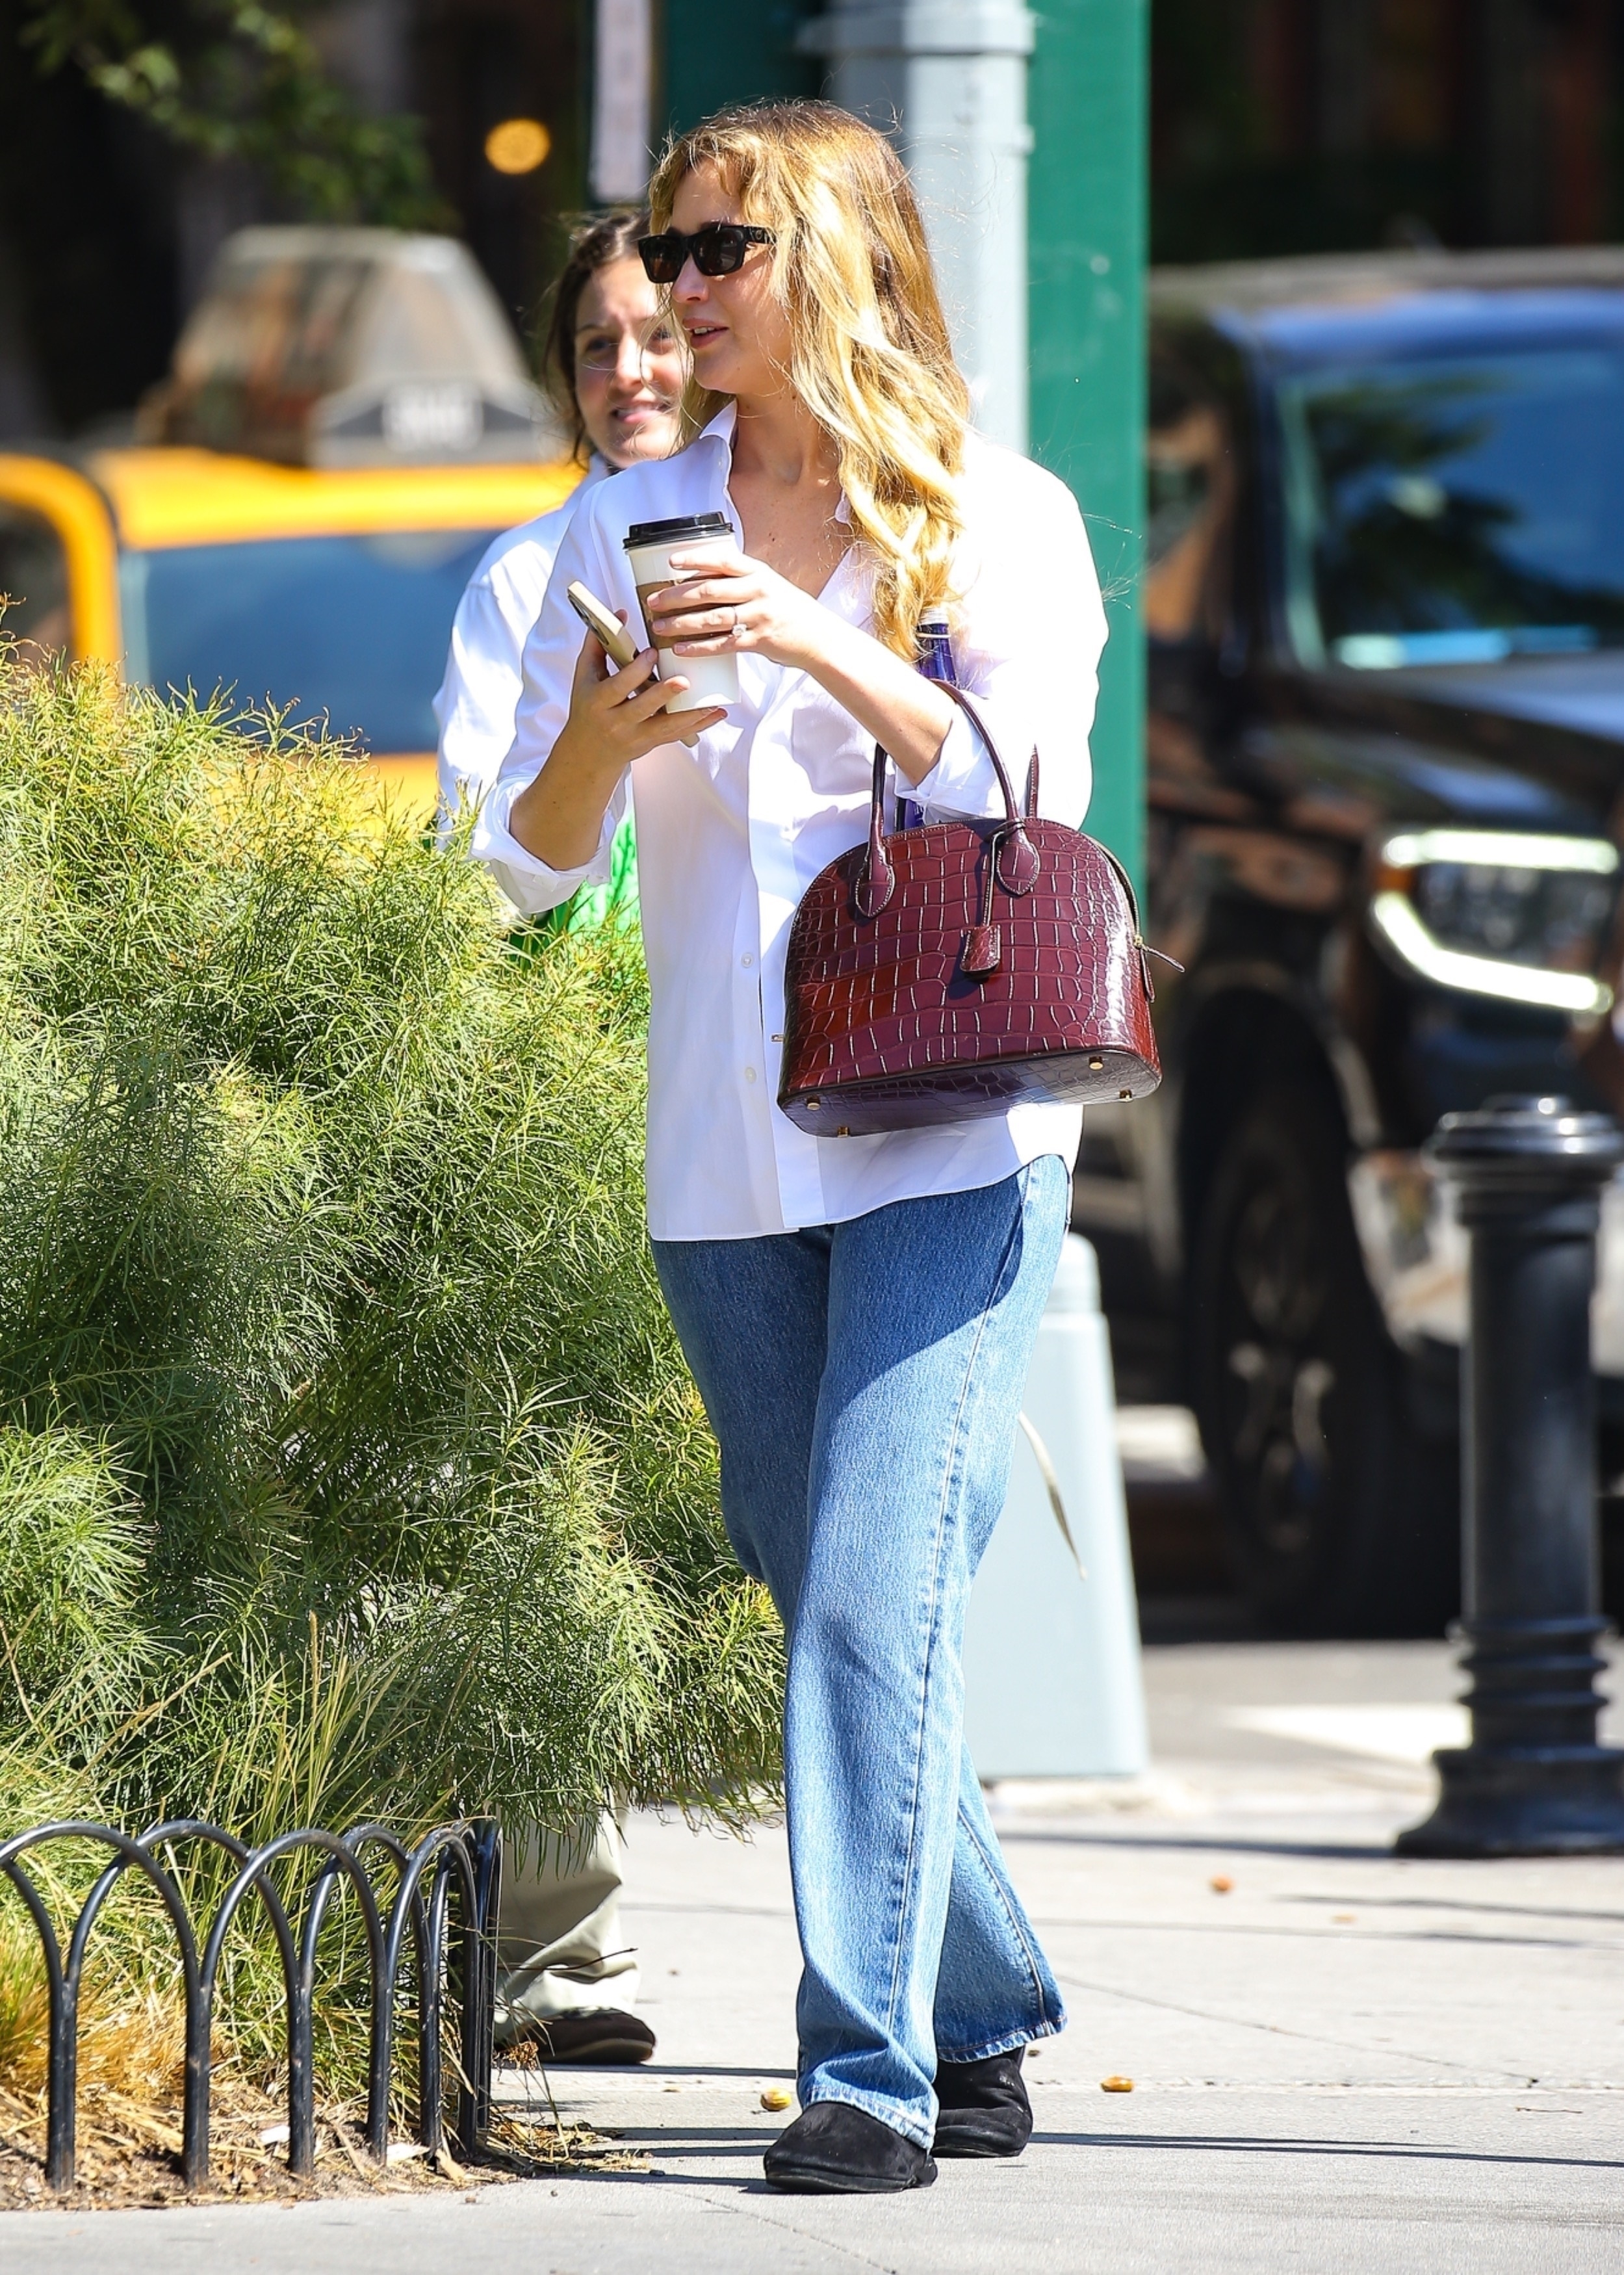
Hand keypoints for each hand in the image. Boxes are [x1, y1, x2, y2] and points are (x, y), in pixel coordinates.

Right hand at [508, 629, 724, 870]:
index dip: (635, 671)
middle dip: (663, 695)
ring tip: (713, 705)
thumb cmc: (587, 707)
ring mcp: (635, 736)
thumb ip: (599, 644)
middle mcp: (616, 722)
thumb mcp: (585, 676)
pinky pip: (676, 735)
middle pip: (641, 708)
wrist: (588, 752)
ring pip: (665, 728)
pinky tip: (716, 715)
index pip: (617, 686)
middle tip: (684, 681)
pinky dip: (697, 726)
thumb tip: (620, 612)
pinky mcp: (650, 744)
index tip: (652, 653)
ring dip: (691, 716)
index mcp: (598, 701)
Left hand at [646, 546, 832, 673]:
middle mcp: (758, 590)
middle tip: (653, 601)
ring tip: (659, 626)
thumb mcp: (767, 585)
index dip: (694, 559)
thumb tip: (697, 579)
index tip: (671, 561)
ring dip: (681, 623)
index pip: (722, 560)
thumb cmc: (787, 609)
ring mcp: (759, 616)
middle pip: (709, 590)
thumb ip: (738, 580)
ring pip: (712, 618)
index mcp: (758, 572)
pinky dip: (699, 647)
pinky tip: (681, 648)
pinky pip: (723, 644)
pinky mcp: (759, 641)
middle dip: (676, 596)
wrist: (817, 637)